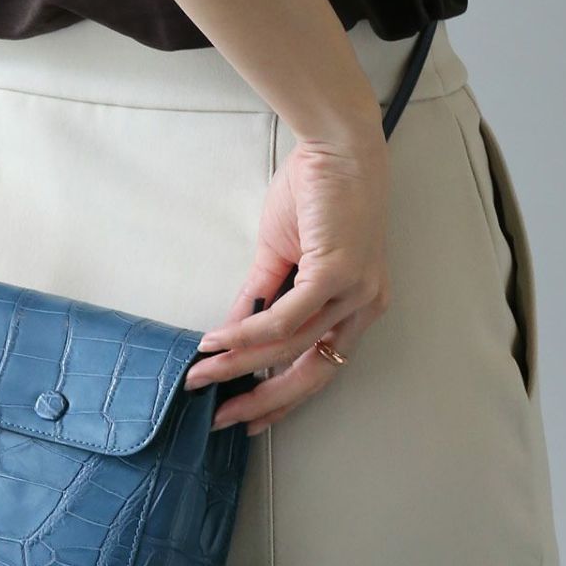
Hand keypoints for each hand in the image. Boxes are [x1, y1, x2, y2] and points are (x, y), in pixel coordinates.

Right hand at [184, 126, 392, 436]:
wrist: (337, 146)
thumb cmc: (316, 193)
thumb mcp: (283, 253)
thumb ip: (262, 295)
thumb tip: (233, 332)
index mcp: (358, 306)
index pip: (321, 366)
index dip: (284, 398)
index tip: (249, 419)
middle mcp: (365, 308)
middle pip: (312, 372)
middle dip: (262, 400)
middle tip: (219, 418)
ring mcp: (355, 293)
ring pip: (290, 348)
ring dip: (239, 365)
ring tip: (201, 375)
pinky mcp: (338, 274)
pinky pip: (286, 318)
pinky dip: (247, 333)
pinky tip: (218, 342)